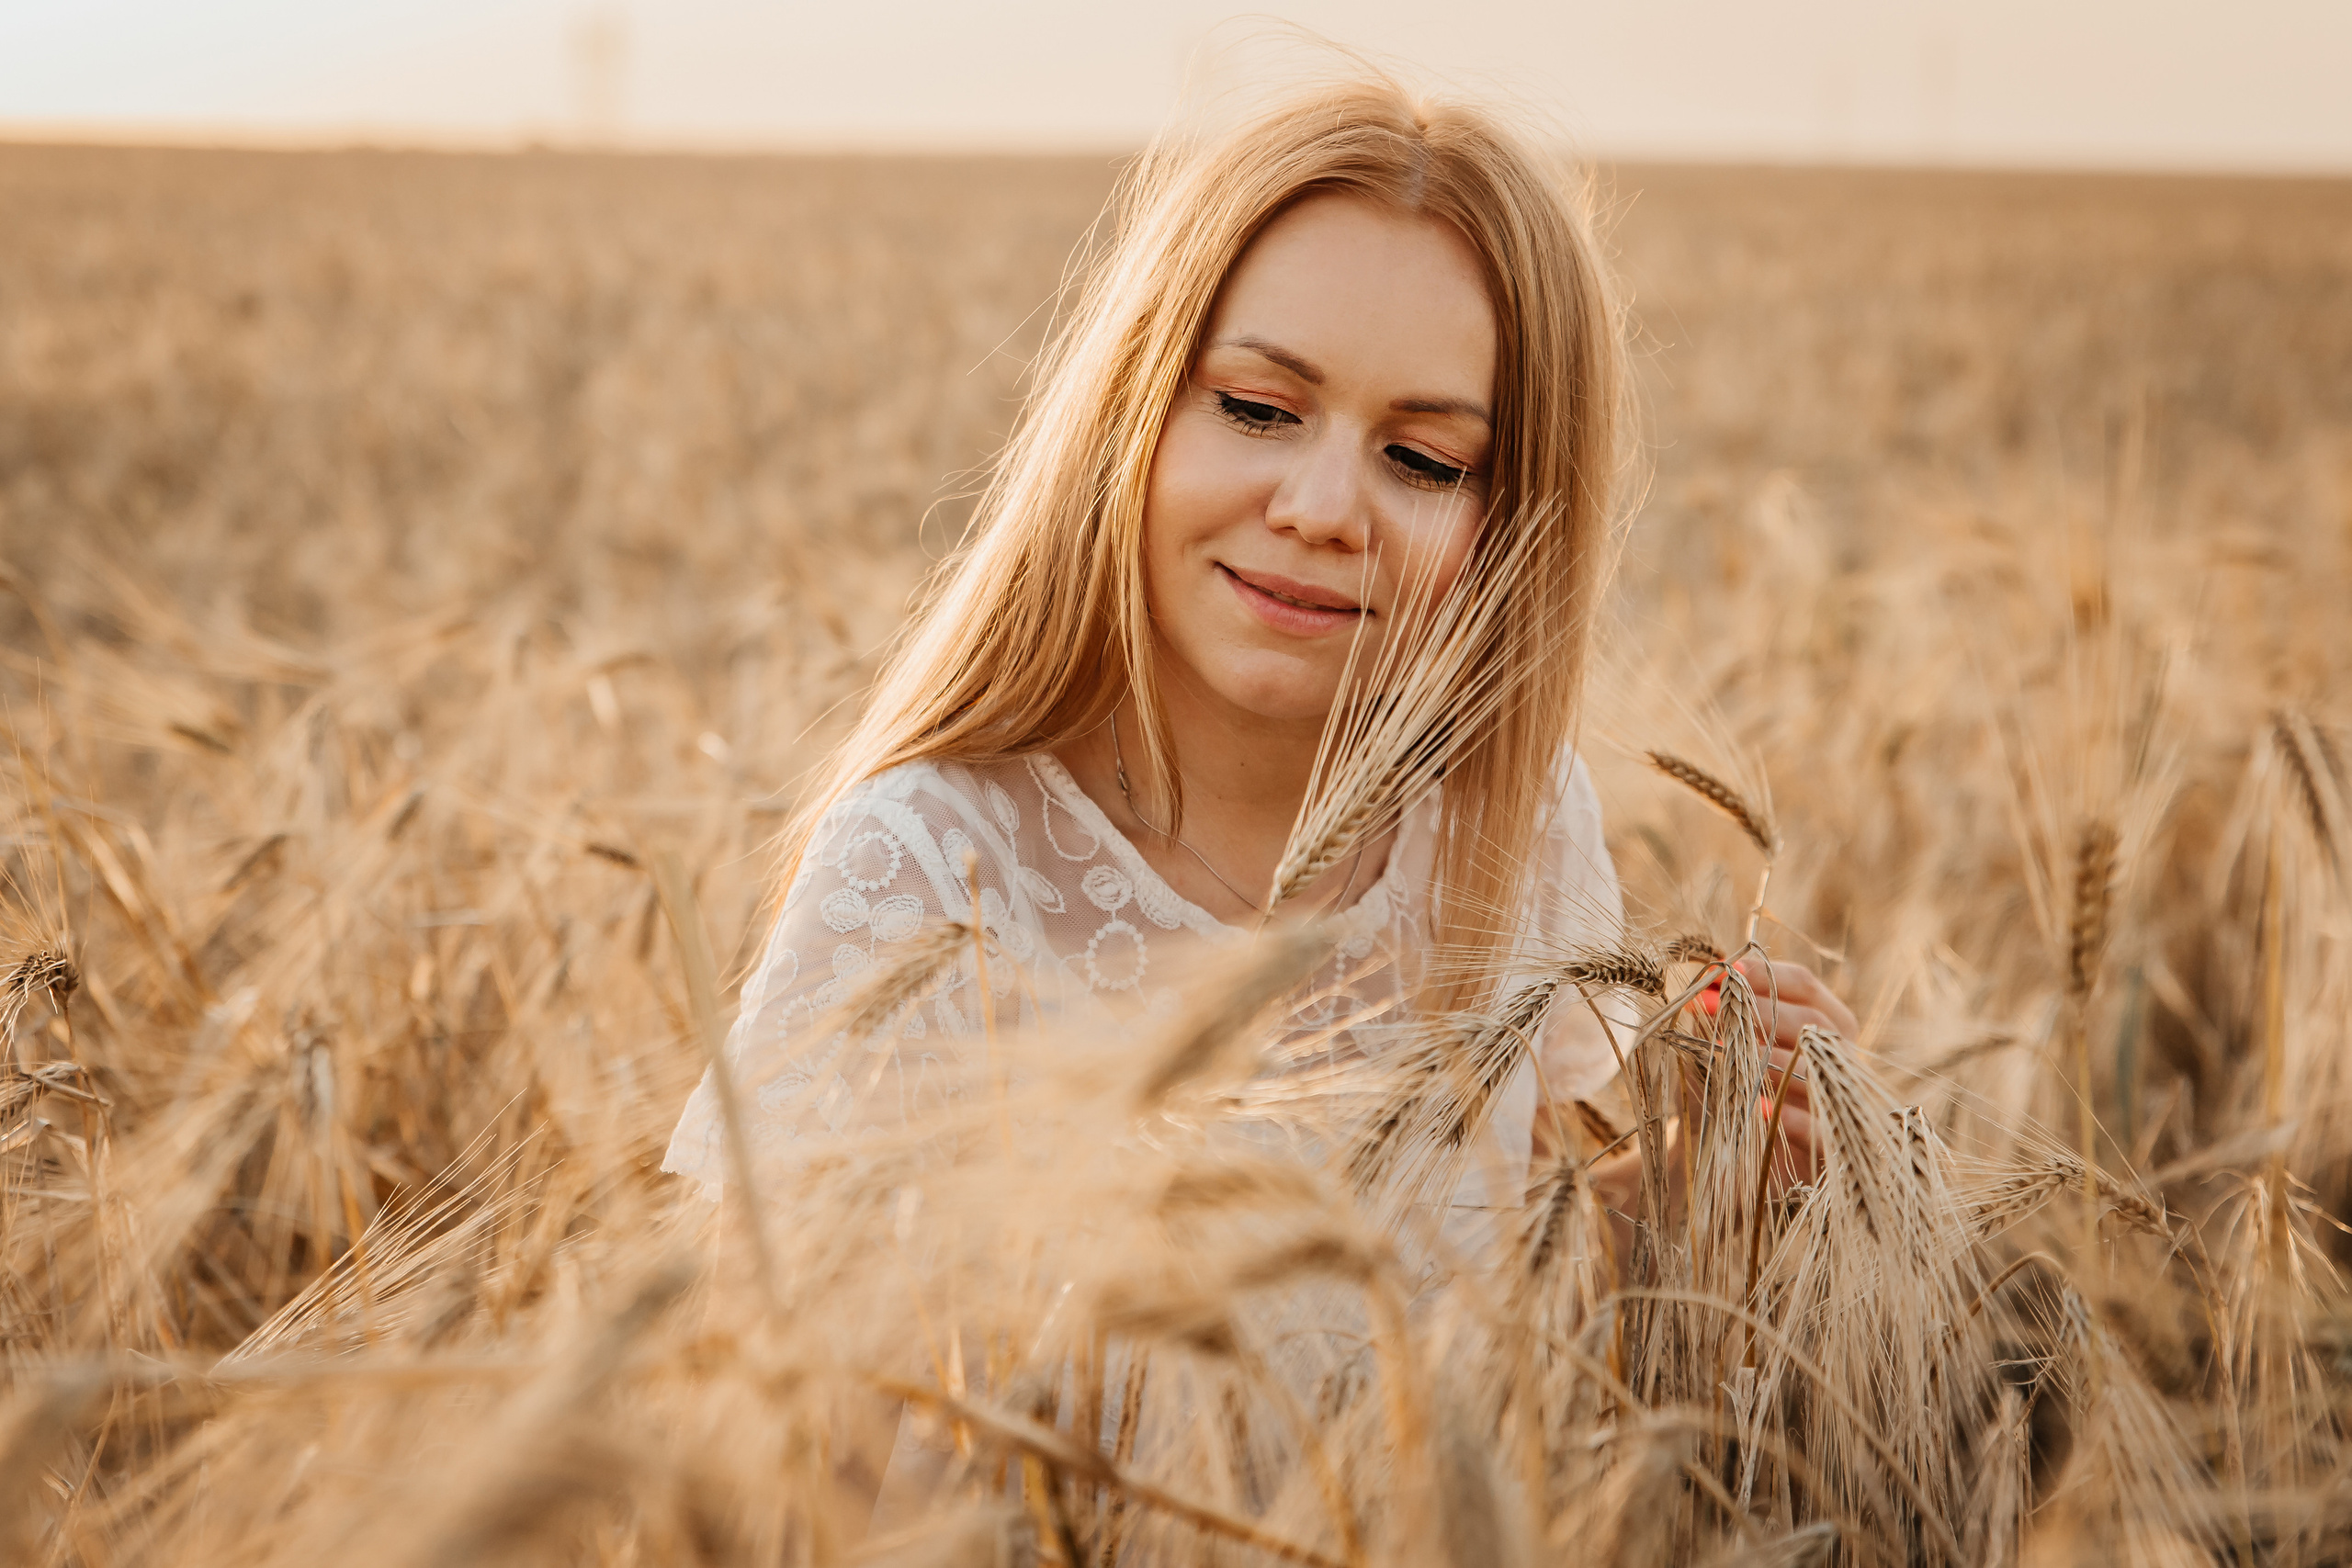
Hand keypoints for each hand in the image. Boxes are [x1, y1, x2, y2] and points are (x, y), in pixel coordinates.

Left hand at [1696, 958, 1856, 1185]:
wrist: (1720, 1163)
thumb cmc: (1723, 1094)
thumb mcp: (1714, 1052)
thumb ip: (1716, 1019)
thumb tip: (1707, 984)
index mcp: (1819, 1026)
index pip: (1806, 987)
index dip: (1769, 975)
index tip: (1727, 971)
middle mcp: (1837, 1060)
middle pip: (1815, 1023)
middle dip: (1761, 1010)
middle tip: (1712, 1007)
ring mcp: (1839, 1103)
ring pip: (1817, 1071)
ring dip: (1769, 1058)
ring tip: (1726, 1050)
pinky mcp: (1830, 1151)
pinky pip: (1818, 1129)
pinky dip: (1786, 1114)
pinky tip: (1754, 1105)